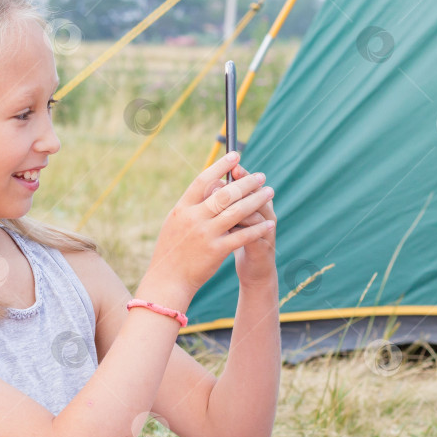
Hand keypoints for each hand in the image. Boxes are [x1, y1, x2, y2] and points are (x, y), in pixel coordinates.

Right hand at [143, 153, 276, 297]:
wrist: (168, 280)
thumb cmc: (172, 250)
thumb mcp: (175, 223)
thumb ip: (192, 205)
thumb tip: (212, 185)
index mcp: (182, 208)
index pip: (203, 180)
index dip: (220, 166)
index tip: (236, 156)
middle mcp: (193, 218)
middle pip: (224, 193)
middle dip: (246, 182)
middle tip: (261, 176)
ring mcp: (205, 234)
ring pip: (237, 212)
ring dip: (256, 200)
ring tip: (269, 191)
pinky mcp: (216, 250)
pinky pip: (242, 235)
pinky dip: (257, 228)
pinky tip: (269, 222)